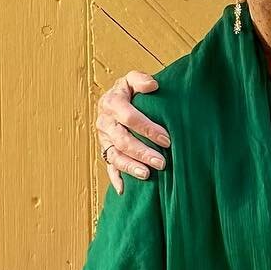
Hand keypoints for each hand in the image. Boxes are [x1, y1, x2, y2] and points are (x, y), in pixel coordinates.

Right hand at [98, 70, 168, 194]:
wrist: (115, 100)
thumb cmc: (130, 92)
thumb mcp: (132, 80)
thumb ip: (140, 80)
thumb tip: (153, 85)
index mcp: (112, 102)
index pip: (129, 117)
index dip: (148, 129)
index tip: (166, 140)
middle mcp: (105, 121)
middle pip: (122, 140)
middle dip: (142, 152)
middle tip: (161, 163)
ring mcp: (104, 138)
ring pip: (114, 156)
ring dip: (131, 167)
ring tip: (147, 175)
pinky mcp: (105, 150)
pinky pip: (109, 166)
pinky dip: (116, 178)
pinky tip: (124, 190)